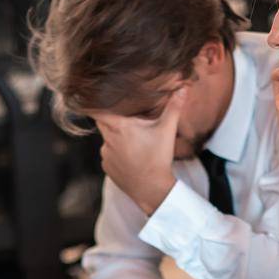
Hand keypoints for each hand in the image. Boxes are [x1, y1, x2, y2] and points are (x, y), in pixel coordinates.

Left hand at [94, 90, 182, 214]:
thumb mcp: (167, 131)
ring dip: (116, 138)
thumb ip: (174, 107)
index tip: (97, 99)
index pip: (97, 110)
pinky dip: (117, 153)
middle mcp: (107, 140)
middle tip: (129, 122)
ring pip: (107, 139)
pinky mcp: (106, 168)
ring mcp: (105, 155)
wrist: (152, 190)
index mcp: (118, 128)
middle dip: (113, 120)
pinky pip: (109, 155)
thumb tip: (182, 88)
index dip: (96, 104)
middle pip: (103, 123)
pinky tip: (130, 157)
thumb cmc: (158, 158)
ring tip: (135, 144)